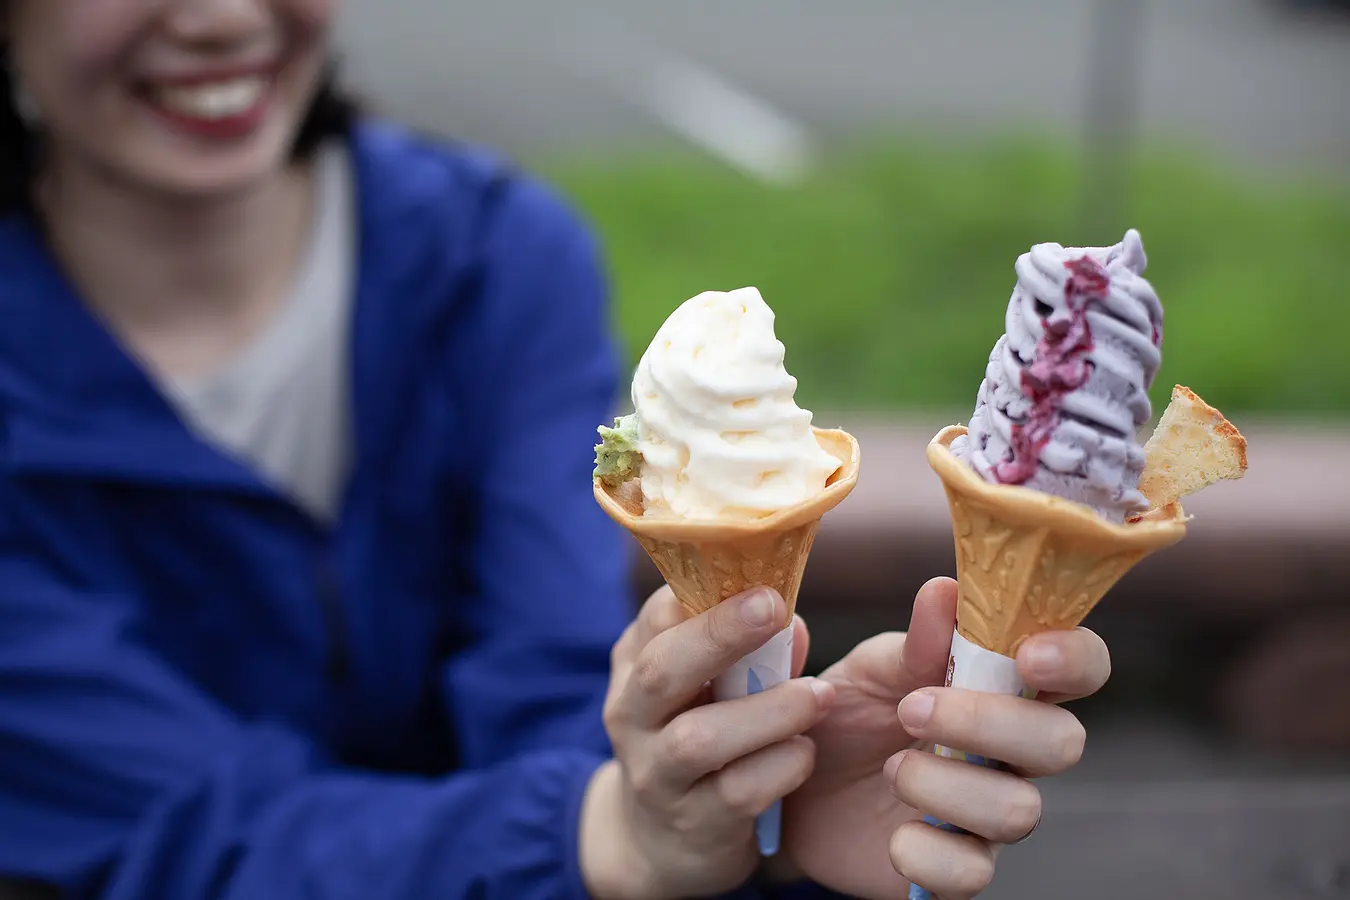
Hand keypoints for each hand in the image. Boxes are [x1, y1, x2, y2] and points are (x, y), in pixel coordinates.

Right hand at [579, 585, 834, 899]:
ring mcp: (655, 774)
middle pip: (661, 669)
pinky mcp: (692, 824)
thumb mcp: (708, 688)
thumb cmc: (698, 737)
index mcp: (636, 664)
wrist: (660, 842)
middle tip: (774, 608)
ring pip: (697, 739)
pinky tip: (805, 752)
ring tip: (819, 695)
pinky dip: (779, 767)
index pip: (656, 615)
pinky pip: (736, 793)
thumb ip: (748, 653)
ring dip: (766, 711)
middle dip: (719, 635)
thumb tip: (791, 621)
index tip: (757, 577)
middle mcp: (632, 715)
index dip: (703, 591)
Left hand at [779, 577, 1110, 899]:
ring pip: (1020, 811)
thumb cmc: (849, 714)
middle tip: (912, 709)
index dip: (1075, 658)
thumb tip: (946, 591)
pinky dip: (927, 852)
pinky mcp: (956, 868)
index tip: (1029, 655)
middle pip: (1062, 742)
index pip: (1081, 667)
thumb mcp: (870, 670)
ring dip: (948, 785)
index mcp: (1005, 688)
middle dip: (990, 723)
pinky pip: (972, 874)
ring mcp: (989, 814)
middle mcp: (1013, 753)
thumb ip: (914, 643)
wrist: (793, 786)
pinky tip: (894, 834)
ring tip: (893, 769)